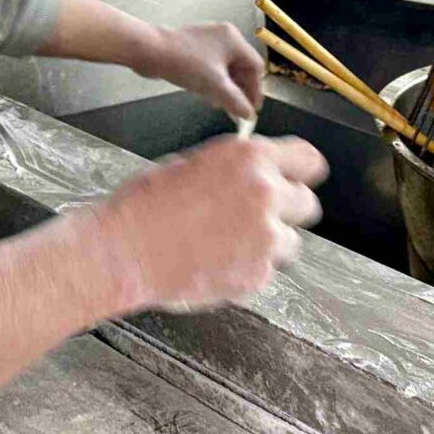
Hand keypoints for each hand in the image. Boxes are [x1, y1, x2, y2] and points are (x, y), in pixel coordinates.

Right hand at [91, 135, 326, 313]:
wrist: (125, 250)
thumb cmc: (146, 205)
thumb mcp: (194, 164)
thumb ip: (236, 170)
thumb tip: (254, 176)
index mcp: (250, 158)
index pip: (308, 160)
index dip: (301, 172)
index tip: (299, 180)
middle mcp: (266, 194)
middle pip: (307, 204)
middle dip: (286, 212)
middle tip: (256, 219)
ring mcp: (266, 238)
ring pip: (291, 243)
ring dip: (270, 244)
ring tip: (229, 246)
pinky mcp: (258, 275)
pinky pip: (267, 272)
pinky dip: (248, 270)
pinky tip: (216, 264)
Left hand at [143, 22, 265, 123]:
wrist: (150, 52)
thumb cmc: (183, 62)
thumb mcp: (215, 86)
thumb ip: (236, 102)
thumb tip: (248, 114)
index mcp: (233, 39)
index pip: (255, 67)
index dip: (255, 90)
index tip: (251, 109)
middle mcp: (223, 36)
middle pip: (241, 67)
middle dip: (240, 90)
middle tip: (237, 110)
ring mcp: (207, 41)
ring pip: (226, 68)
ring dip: (227, 88)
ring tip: (223, 105)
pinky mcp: (193, 48)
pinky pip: (211, 67)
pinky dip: (213, 81)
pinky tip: (208, 95)